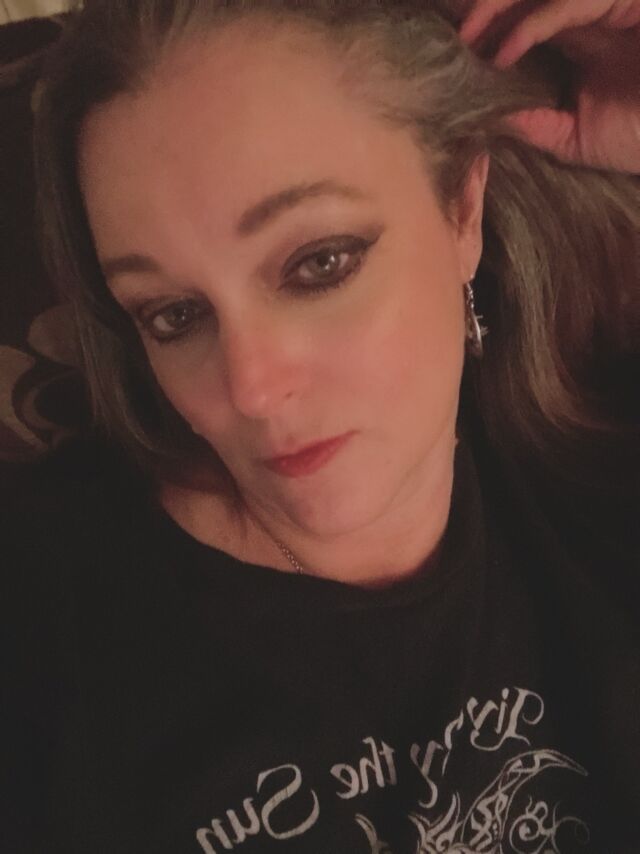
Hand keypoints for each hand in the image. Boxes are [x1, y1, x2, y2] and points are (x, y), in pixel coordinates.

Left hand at [459, 0, 639, 172]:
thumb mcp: (576, 137)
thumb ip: (536, 125)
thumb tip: (492, 121)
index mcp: (579, 37)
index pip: (523, 19)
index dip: (487, 27)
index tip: (450, 52)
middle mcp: (591, 14)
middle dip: (484, 9)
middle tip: (449, 35)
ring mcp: (608, 5)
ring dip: (499, 7)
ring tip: (467, 38)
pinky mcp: (624, 2)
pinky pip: (570, 2)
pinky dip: (533, 24)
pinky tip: (504, 53)